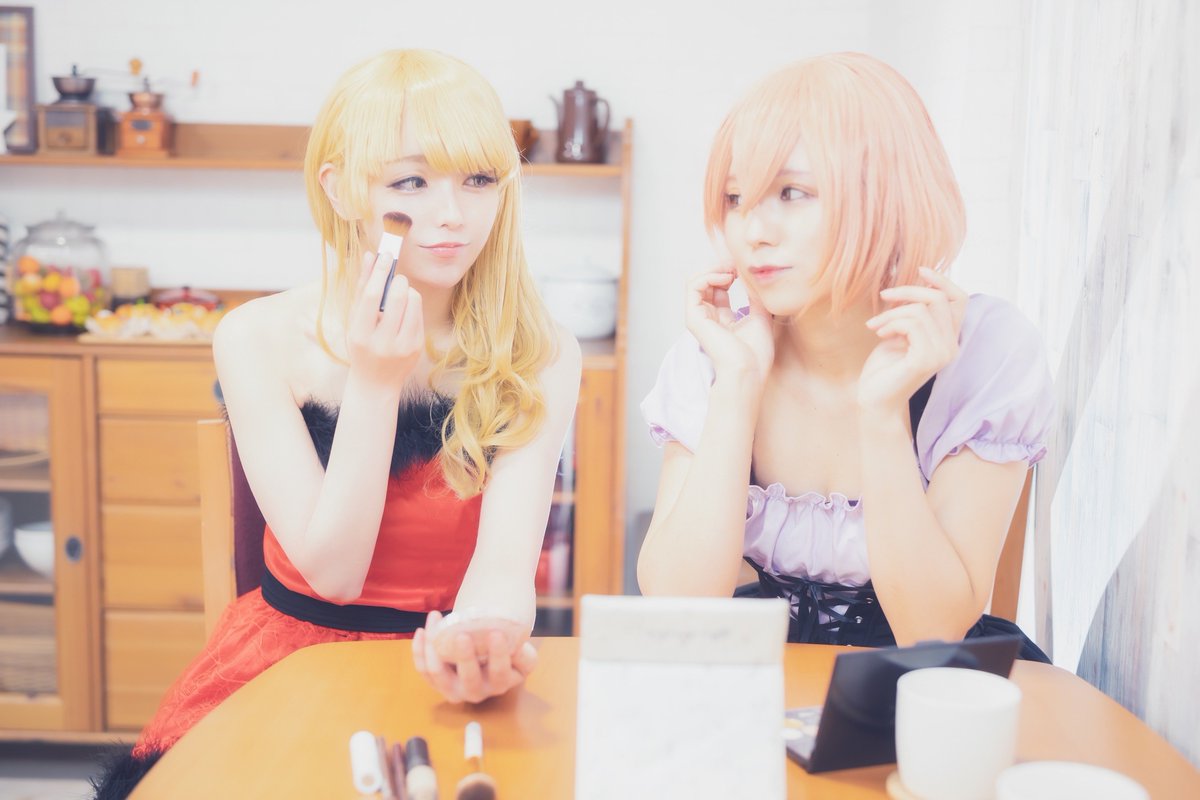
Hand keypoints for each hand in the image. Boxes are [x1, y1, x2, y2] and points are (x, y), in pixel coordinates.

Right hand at [346, 252, 423, 386]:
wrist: (375, 382)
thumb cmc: (361, 345)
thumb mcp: (354, 320)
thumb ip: (361, 288)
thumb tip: (369, 255)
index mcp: (360, 335)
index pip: (371, 296)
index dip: (379, 272)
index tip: (385, 255)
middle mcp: (382, 342)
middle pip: (397, 297)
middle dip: (398, 280)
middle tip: (396, 277)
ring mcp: (403, 347)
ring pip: (413, 302)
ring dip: (407, 291)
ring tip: (398, 296)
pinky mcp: (417, 347)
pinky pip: (419, 313)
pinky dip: (413, 305)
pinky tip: (404, 311)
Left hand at [412, 610, 536, 703]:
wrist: (487, 662)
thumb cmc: (506, 656)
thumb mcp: (523, 657)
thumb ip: (525, 655)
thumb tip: (516, 646)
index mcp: (499, 684)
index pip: (500, 673)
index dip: (498, 655)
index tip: (496, 633)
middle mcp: (475, 692)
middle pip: (469, 679)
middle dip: (465, 658)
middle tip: (462, 635)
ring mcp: (452, 689)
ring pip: (439, 674)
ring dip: (434, 649)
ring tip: (435, 623)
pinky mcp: (436, 682)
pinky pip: (423, 669)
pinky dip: (419, 651)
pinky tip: (422, 631)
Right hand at [684, 266, 773, 387]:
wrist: (749, 371)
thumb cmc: (756, 354)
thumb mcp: (761, 316)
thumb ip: (755, 296)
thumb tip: (755, 277)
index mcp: (722, 318)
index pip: (719, 287)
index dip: (730, 272)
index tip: (745, 267)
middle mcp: (708, 317)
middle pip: (706, 281)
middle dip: (722, 266)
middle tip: (738, 263)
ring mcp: (699, 317)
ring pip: (696, 280)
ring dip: (714, 268)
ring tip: (731, 269)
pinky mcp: (694, 318)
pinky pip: (693, 286)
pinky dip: (708, 275)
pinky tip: (726, 277)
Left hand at [858, 267, 967, 412]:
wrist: (874, 399)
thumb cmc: (884, 367)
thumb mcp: (901, 332)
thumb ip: (913, 313)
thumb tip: (915, 283)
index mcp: (949, 337)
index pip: (959, 300)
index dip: (942, 281)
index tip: (919, 270)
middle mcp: (951, 345)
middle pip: (938, 299)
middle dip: (907, 291)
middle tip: (883, 296)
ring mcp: (942, 354)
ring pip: (921, 311)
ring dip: (891, 312)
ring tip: (876, 325)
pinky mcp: (926, 359)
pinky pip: (912, 324)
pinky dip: (891, 323)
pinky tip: (879, 334)